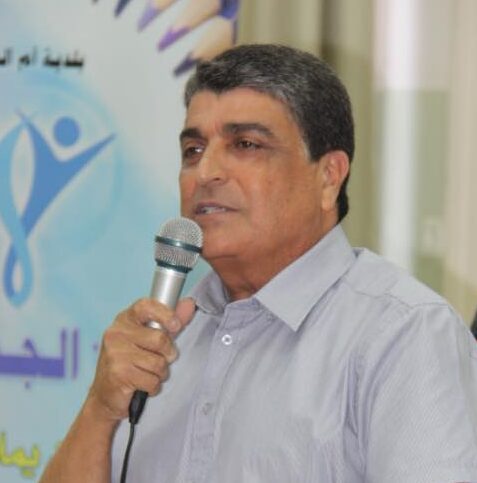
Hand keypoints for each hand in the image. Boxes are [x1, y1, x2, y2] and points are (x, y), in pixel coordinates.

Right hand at [86, 297, 195, 421]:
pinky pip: (152, 380)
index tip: (176, 325)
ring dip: (160, 373)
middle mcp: (116, 333)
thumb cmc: (129, 363)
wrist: (105, 396)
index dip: (165, 314)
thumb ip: (169, 321)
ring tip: (149, 373)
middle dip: (167, 354)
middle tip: (161, 359)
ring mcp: (115, 353)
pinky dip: (153, 386)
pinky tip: (143, 385)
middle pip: (159, 339)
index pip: (146, 306)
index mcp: (125, 319)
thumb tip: (189, 304)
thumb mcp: (148, 338)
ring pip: (158, 363)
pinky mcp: (118, 374)